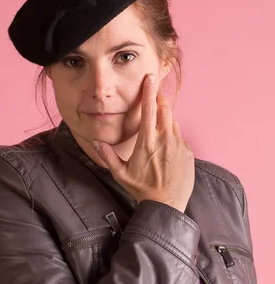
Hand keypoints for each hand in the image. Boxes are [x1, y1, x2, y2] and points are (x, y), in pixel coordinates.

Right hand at [90, 73, 194, 212]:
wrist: (167, 206)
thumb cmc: (142, 190)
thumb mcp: (120, 173)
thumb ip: (107, 155)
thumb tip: (96, 141)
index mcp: (147, 141)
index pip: (149, 109)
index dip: (149, 91)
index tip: (150, 78)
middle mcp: (165, 140)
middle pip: (165, 109)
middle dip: (160, 99)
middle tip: (155, 95)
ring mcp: (179, 145)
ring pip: (173, 122)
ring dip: (166, 119)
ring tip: (157, 126)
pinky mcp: (188, 153)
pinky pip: (180, 138)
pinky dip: (173, 137)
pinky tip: (166, 149)